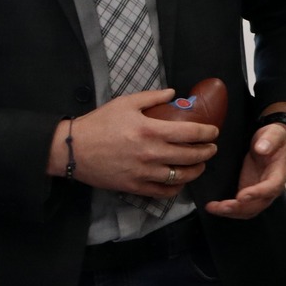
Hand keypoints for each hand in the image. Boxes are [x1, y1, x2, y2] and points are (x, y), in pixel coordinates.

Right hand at [52, 89, 217, 197]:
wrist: (71, 149)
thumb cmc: (98, 124)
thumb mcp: (125, 103)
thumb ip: (152, 97)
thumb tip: (174, 93)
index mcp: (150, 131)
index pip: (191, 134)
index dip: (208, 133)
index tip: (214, 132)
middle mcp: (151, 153)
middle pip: (191, 156)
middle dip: (207, 152)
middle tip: (211, 148)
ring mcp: (143, 173)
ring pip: (181, 176)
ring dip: (196, 170)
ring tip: (200, 164)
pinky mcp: (134, 187)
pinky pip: (163, 192)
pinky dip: (176, 188)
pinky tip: (180, 181)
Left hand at [204, 120, 285, 219]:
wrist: (271, 141)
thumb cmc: (274, 138)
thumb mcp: (273, 134)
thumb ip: (269, 140)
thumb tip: (262, 148)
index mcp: (279, 173)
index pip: (271, 187)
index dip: (257, 193)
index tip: (242, 196)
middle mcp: (271, 187)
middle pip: (258, 204)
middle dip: (240, 208)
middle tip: (222, 206)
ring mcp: (260, 192)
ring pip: (249, 209)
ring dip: (232, 212)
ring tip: (214, 208)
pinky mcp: (249, 192)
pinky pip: (241, 207)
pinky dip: (228, 210)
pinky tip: (215, 207)